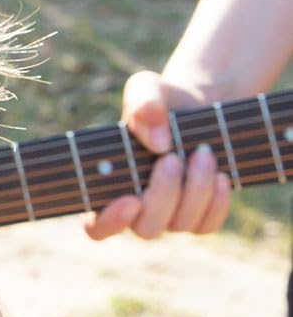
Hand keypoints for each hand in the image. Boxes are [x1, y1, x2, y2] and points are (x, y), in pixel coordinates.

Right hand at [85, 70, 231, 239]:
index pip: (97, 227)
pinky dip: (216, 201)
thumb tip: (160, 145)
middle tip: (173, 158)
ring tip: (204, 152)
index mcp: (106, 186)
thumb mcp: (146, 88)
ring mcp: (168, 217)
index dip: (111, 221)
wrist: (196, 106)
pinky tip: (220, 174)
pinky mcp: (199, 217)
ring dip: (195, 189)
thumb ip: (143, 105)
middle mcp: (135, 210)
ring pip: (180, 224)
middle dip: (163, 194)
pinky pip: (207, 224)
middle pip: (146, 228)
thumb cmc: (159, 100)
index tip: (131, 199)